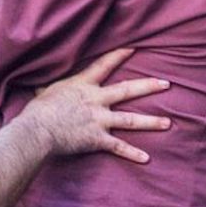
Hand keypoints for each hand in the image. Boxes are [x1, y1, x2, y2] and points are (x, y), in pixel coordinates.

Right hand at [25, 48, 171, 163]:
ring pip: (130, 120)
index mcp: (83, 85)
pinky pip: (118, 147)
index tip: (134, 47)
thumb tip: (40, 85)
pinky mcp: (97, 139)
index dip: (119, 55)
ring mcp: (99, 119)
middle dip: (148, 86)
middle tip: (166, 84)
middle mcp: (96, 100)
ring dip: (151, 122)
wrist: (38, 130)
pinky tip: (146, 158)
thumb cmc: (38, 111)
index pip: (104, 65)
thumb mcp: (45, 91)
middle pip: (127, 90)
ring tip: (168, 123)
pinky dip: (132, 154)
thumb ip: (51, 87)